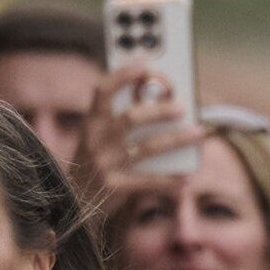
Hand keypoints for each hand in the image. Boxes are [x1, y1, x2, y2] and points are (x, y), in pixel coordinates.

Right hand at [70, 65, 206, 214]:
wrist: (71, 203)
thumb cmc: (94, 164)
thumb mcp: (97, 139)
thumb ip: (119, 121)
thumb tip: (163, 103)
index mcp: (91, 122)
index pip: (102, 91)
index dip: (123, 76)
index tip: (145, 67)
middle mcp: (96, 140)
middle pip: (131, 118)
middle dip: (160, 111)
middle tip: (182, 107)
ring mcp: (105, 164)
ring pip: (147, 147)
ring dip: (176, 139)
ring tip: (198, 133)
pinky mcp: (114, 187)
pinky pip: (147, 181)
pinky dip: (168, 180)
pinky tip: (185, 178)